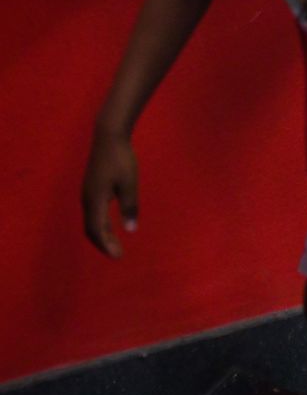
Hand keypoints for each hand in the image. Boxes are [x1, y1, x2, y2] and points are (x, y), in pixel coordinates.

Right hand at [81, 131, 139, 257]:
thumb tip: (130, 230)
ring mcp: (88, 194)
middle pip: (92, 229)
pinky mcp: (92, 188)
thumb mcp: (129, 184)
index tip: (118, 256)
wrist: (108, 137)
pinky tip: (111, 226)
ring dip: (102, 234)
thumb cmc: (121, 159)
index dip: (106, 245)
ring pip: (92, 221)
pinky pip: (94, 212)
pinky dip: (101, 223)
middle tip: (118, 254)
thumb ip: (129, 207)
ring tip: (116, 244)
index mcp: (95, 200)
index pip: (96, 230)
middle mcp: (87, 199)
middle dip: (104, 243)